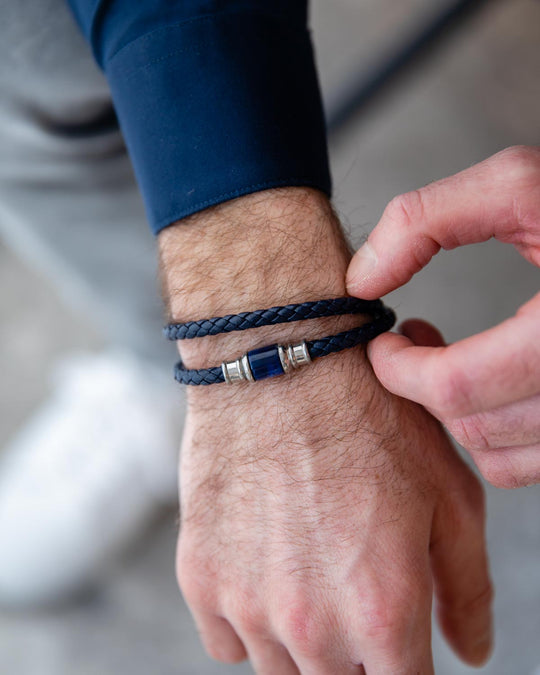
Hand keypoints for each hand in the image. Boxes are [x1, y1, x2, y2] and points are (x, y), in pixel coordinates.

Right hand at [177, 343, 491, 673]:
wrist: (278, 361)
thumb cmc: (369, 417)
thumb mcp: (448, 492)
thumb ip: (467, 586)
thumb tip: (470, 650)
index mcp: (383, 612)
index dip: (406, 668)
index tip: (398, 639)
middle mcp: (310, 627)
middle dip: (355, 655)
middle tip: (352, 589)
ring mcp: (246, 606)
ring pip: (280, 670)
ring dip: (300, 640)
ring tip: (308, 565)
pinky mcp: (199, 578)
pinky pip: (226, 642)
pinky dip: (248, 620)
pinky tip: (265, 564)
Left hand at [346, 146, 539, 488]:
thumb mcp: (518, 185)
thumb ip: (426, 219)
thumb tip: (363, 280)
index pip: (459, 386)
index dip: (400, 368)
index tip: (383, 341)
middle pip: (475, 425)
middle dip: (424, 387)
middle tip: (410, 343)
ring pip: (500, 456)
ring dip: (457, 411)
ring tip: (448, 358)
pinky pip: (530, 465)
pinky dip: (495, 434)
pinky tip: (488, 383)